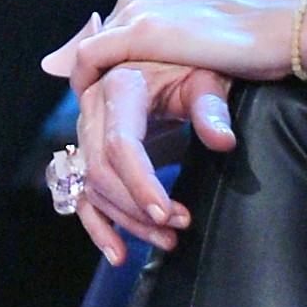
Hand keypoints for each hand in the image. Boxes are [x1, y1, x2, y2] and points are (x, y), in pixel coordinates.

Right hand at [42, 0, 261, 263]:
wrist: (177, 53)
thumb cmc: (198, 61)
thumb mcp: (210, 76)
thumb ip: (213, 108)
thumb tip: (224, 142)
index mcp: (119, 83)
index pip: (120, 143)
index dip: (141, 183)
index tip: (170, 215)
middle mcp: (94, 105)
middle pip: (101, 170)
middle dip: (137, 206)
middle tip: (181, 227)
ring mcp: (88, 129)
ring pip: (93, 185)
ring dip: (127, 220)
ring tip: (170, 240)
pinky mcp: (92, 149)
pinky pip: (82, 191)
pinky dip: (97, 224)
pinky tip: (118, 253)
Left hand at [50, 0, 306, 97]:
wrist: (299, 19)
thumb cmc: (270, 28)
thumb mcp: (217, 27)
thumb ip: (187, 33)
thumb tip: (186, 48)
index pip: (113, 31)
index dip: (110, 67)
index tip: (112, 98)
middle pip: (98, 43)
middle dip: (99, 82)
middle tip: (104, 121)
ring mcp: (137, 9)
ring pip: (91, 55)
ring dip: (96, 90)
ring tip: (105, 126)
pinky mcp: (143, 32)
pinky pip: (90, 61)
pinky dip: (88, 86)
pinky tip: (97, 113)